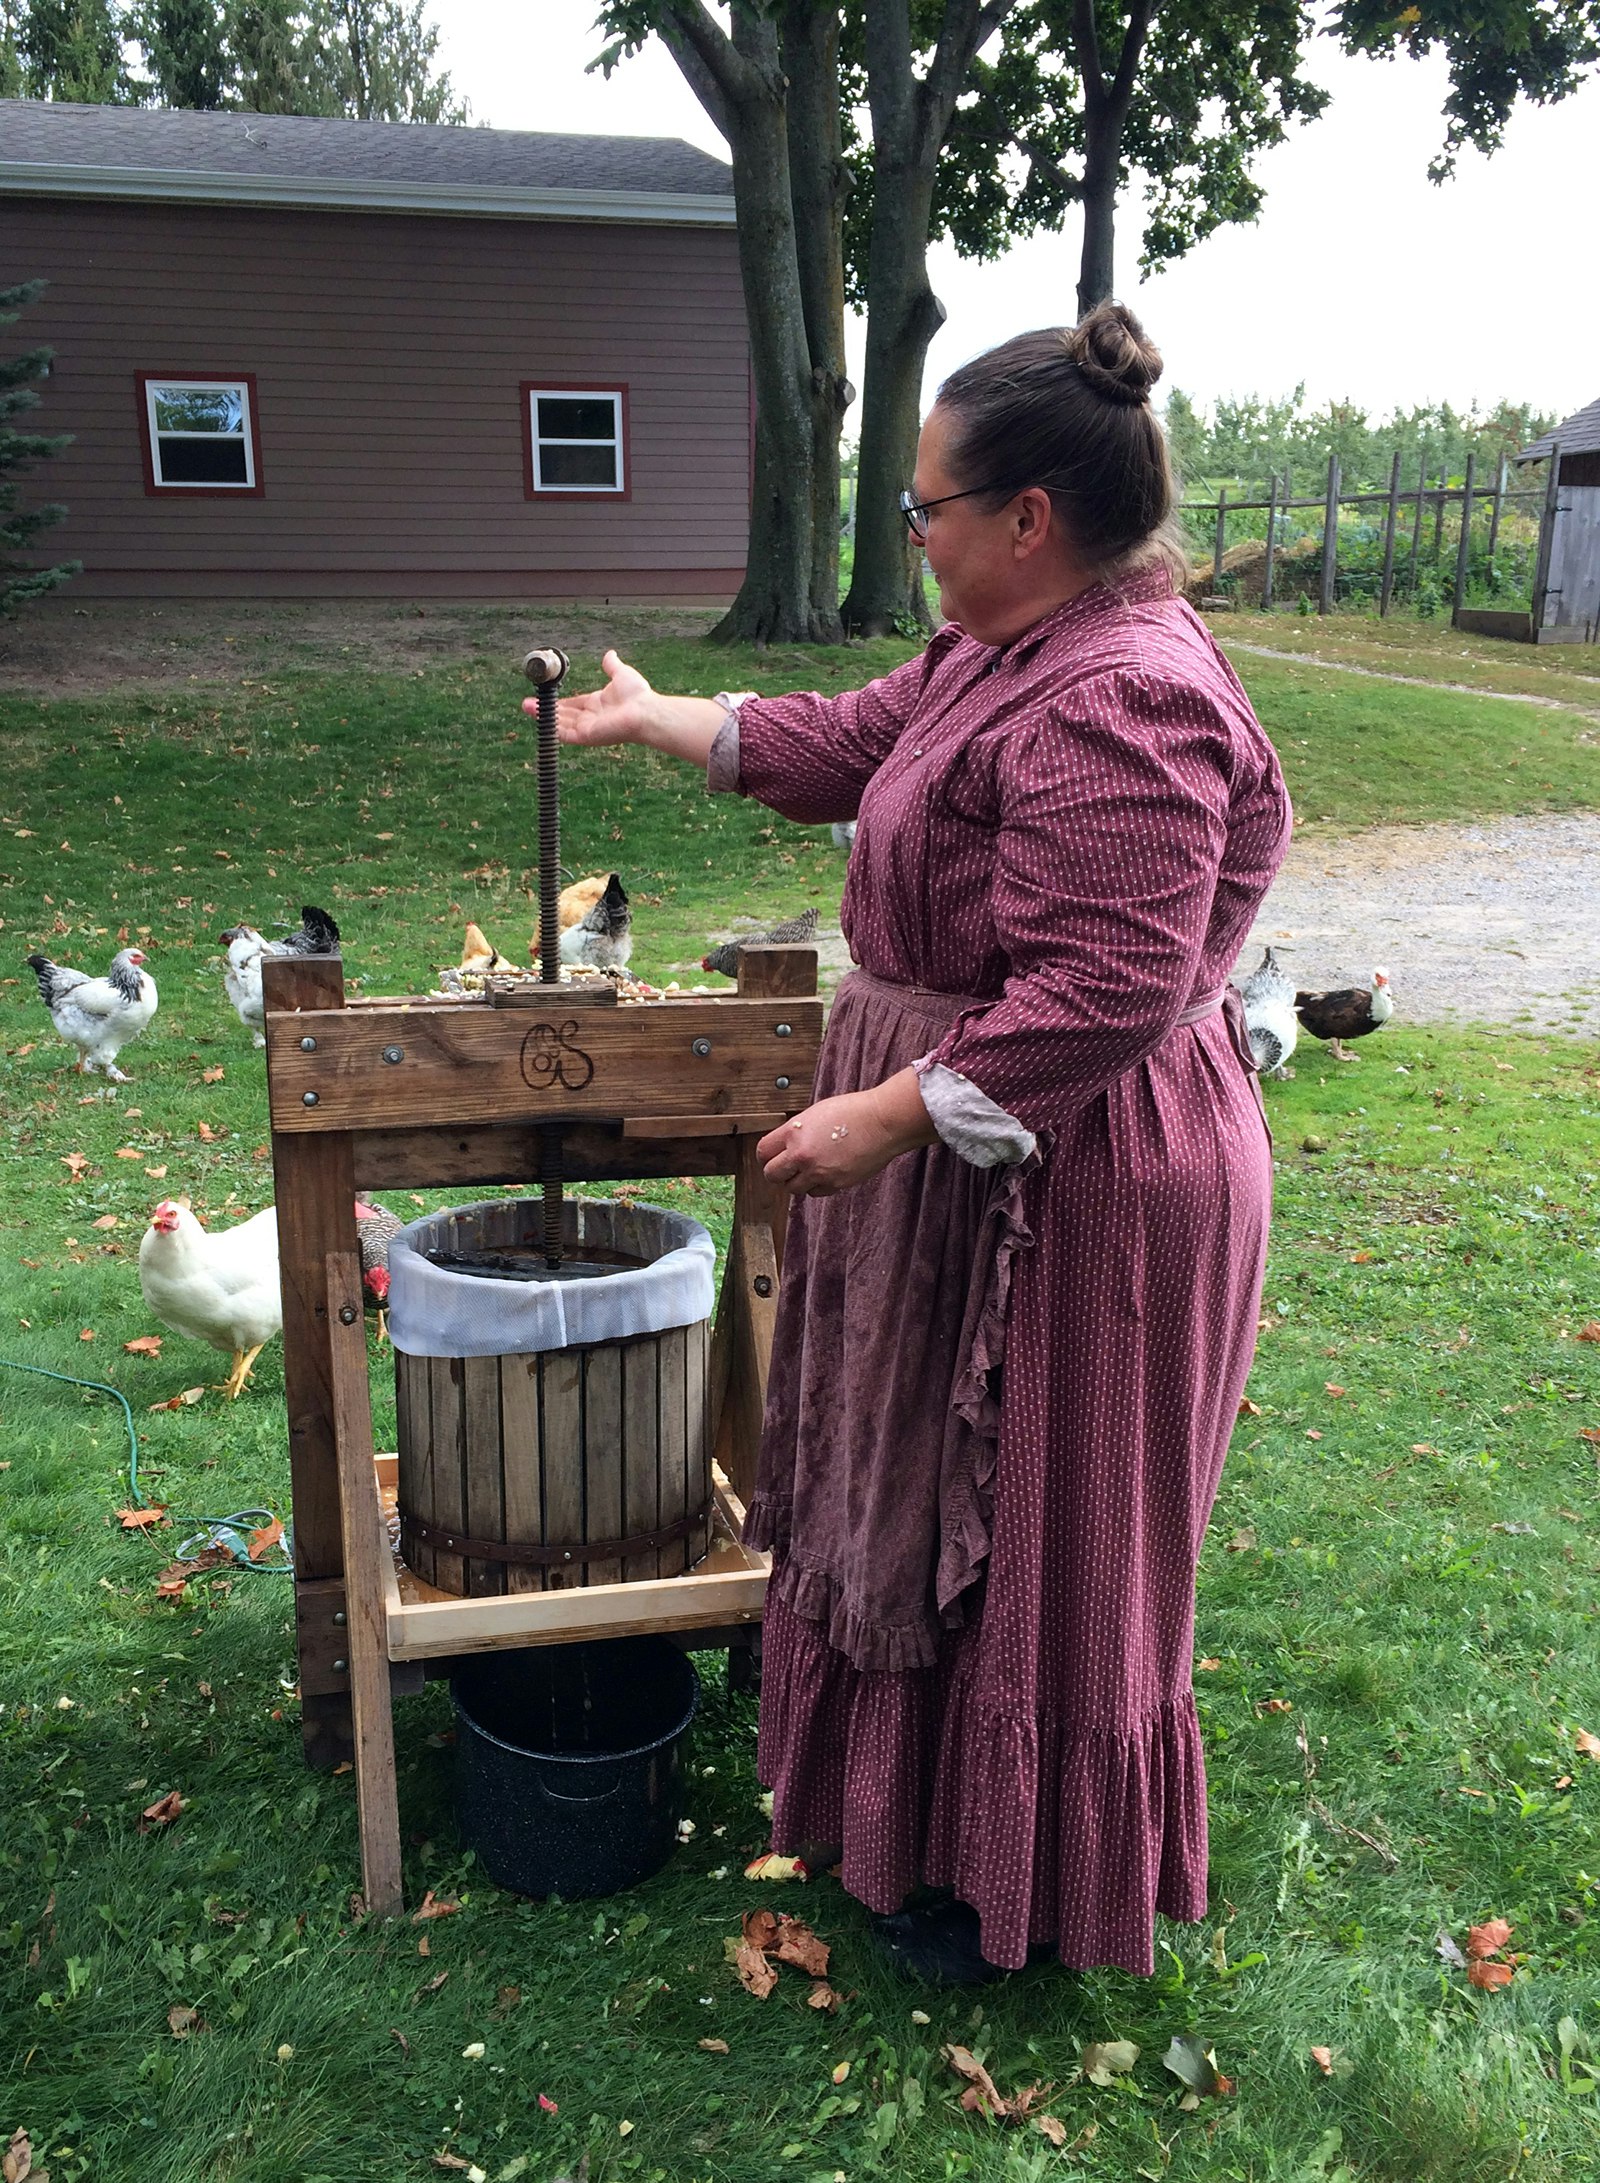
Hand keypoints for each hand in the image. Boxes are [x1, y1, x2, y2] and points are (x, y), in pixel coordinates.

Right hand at [534, 648, 656, 746]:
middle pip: (563, 715)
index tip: (545, 698)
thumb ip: (612, 666)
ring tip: (527, 708)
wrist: (645, 712)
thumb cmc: (638, 696)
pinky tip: (540, 720)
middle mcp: (591, 717)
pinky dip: (552, 728)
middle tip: (527, 704)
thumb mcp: (621, 674)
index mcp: (597, 704)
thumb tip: (610, 654)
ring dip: (544, 716)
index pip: (574, 704)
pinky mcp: (586, 736)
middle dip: (545, 709)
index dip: (559, 702)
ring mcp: (588, 728)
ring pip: (560, 723)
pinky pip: (565, 734)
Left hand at [758, 1072, 937, 1196]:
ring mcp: (818, 1172)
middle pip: (772, 1175)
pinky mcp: (835, 1184)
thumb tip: (786, 1146)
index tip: (772, 1155)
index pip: (763, 1152)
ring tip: (809, 1170)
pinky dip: (817, 1186)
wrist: (883, 1122)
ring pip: (793, 1189)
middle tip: (786, 1167)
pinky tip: (826, 1173)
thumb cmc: (854, 1111)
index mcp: (794, 1132)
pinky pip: (815, 1192)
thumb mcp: (816, 1114)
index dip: (767, 1155)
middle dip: (777, 1172)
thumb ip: (797, 1131)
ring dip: (797, 1181)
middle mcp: (802, 1155)